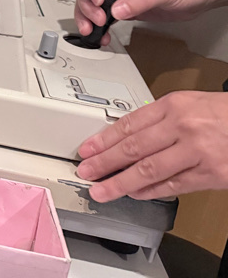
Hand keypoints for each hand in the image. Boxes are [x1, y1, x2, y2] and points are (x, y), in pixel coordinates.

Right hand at [74, 0, 216, 45]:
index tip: (97, 0)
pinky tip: (102, 35)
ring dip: (86, 16)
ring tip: (91, 30)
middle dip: (86, 4)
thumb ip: (140, 0)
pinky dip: (98, 26)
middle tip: (98, 20)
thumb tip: (116, 11)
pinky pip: (102, 14)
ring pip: (89, 1)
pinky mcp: (123, 6)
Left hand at [77, 91, 227, 200]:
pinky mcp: (211, 174)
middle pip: (133, 147)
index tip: (86, 150)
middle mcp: (182, 126)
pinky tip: (135, 194)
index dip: (103, 139)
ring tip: (102, 190)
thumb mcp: (188, 104)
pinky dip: (151, 191)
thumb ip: (158, 119)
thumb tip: (125, 137)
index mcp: (173, 106)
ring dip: (121, 182)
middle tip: (85, 171)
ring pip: (149, 169)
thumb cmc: (223, 113)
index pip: (128, 124)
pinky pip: (174, 185)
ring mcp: (197, 151)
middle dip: (104, 162)